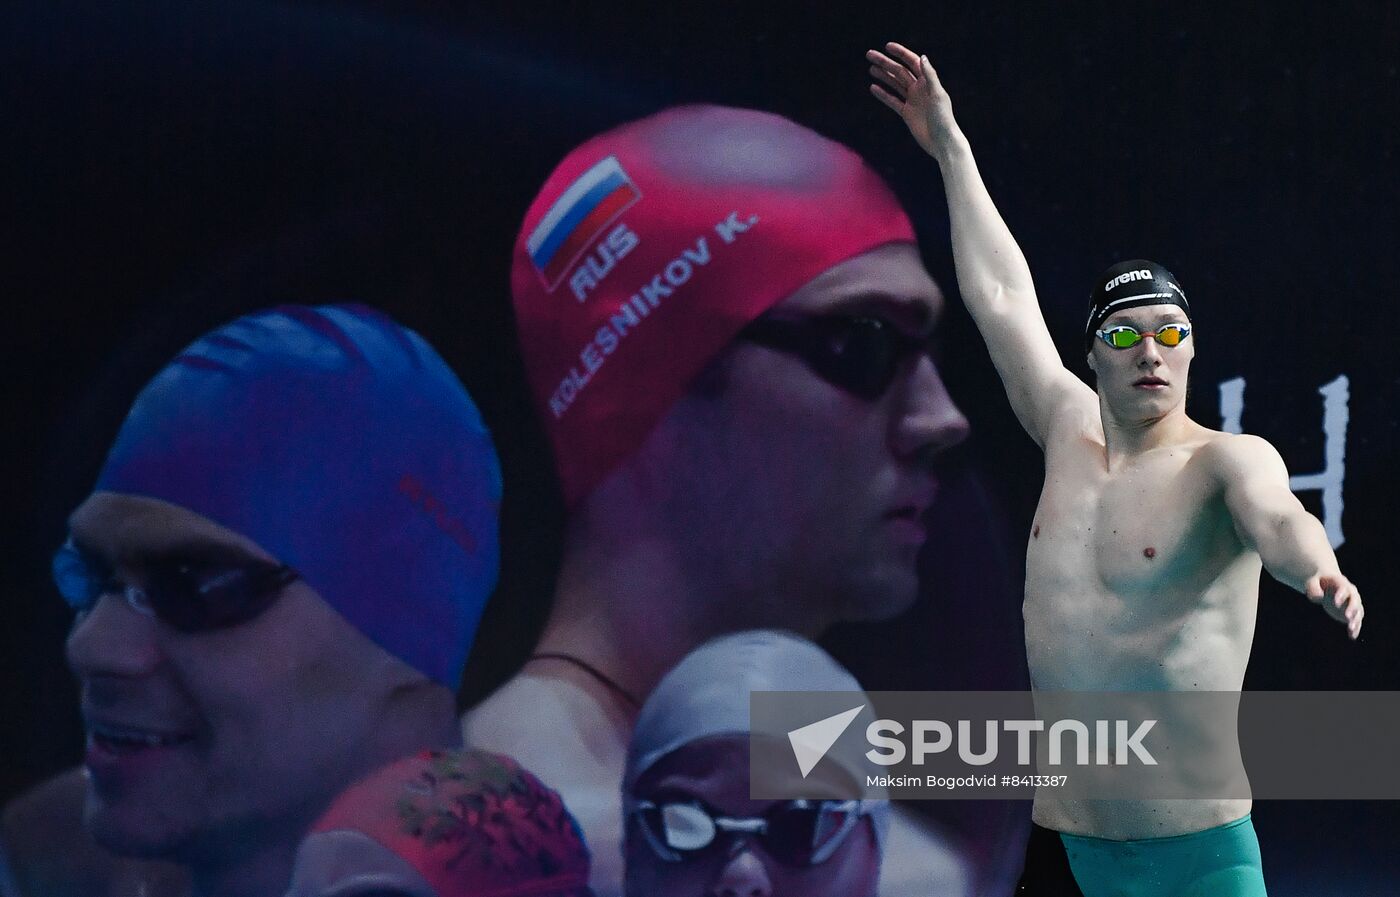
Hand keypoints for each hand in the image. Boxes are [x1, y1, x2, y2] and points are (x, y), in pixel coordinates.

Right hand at [866, 42, 960, 157]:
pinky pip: (893, 101)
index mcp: (928, 82)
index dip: (900, 53)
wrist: (942, 142)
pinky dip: (883, 95)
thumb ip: (929, 76)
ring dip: (883, 76)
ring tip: (871, 69)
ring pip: (895, 84)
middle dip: (885, 63)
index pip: (912, 62)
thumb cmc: (944, 118)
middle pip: (900, 71)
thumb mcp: (937, 95)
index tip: (887, 47)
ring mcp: (912, 100)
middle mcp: (919, 89)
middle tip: (870, 55)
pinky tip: (873, 88)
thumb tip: (922, 57)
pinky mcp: (907, 113)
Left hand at [1305, 573, 1363, 639]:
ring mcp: (1353, 603)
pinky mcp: (1352, 612)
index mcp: (1341, 583)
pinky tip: (1352, 636)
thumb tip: (1319, 597)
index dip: (1341, 595)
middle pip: (1355, 601)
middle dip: (1352, 608)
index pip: (1344, 589)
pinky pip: (1356, 620)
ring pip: (1358, 612)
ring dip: (1356, 620)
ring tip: (1351, 629)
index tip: (1336, 603)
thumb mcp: (1312, 582)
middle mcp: (1351, 593)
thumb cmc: (1318, 582)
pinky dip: (1355, 628)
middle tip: (1347, 616)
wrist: (1327, 584)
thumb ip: (1313, 588)